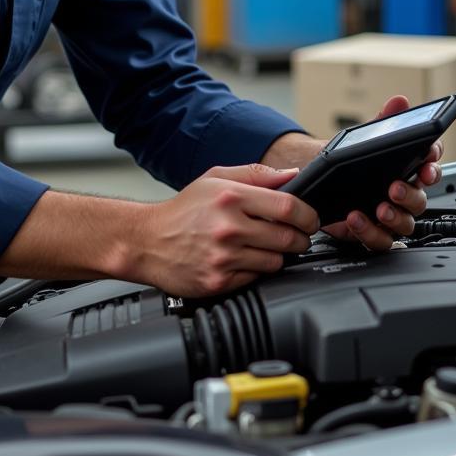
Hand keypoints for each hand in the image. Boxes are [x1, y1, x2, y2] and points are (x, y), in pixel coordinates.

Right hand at [136, 163, 319, 296]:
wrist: (146, 241)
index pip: (288, 207)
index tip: (309, 218)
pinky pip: (256, 278)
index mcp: (231, 198)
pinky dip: (256, 270)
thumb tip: (292, 175)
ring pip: (276, 261)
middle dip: (300, 238)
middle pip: (289, 238)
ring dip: (278, 255)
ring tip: (263, 246)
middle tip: (295, 235)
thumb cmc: (182, 210)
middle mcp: (228, 228)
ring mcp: (224, 257)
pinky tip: (242, 260)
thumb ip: (256, 174)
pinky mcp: (219, 281)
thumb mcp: (215, 179)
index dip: (307, 215)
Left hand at [324, 94, 442, 250]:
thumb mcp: (364, 138)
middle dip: (411, 193)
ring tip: (378, 207)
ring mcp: (389, 215)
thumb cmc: (348, 160)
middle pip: (421, 198)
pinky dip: (369, 231)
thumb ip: (384, 121)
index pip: (430, 162)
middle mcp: (403, 194)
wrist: (318, 180)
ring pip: (406, 223)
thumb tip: (400, 101)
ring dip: (394, 216)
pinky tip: (355, 217)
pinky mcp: (371, 231)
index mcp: (407, 167)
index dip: (433, 160)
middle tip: (395, 186)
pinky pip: (380, 239)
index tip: (427, 156)